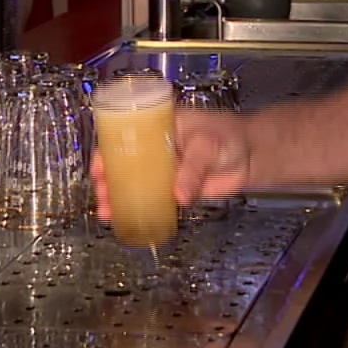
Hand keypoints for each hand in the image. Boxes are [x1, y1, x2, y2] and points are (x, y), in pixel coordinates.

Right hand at [91, 108, 252, 221]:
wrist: (251, 156)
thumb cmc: (228, 137)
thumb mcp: (207, 145)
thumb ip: (193, 169)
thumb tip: (178, 195)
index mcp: (158, 127)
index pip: (124, 135)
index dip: (106, 151)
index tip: (97, 168)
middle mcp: (155, 148)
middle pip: (123, 163)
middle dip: (107, 180)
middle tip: (101, 196)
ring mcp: (164, 170)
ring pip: (135, 184)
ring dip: (119, 198)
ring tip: (107, 215)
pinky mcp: (175, 189)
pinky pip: (153, 200)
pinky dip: (140, 209)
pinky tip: (128, 220)